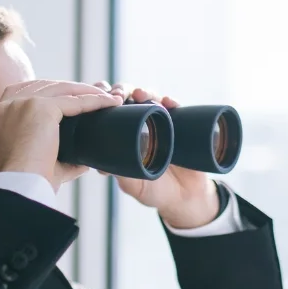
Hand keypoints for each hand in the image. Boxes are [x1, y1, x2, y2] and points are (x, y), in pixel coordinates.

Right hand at [0, 80, 122, 189]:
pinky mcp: (41, 108)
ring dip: (88, 91)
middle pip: (48, 86)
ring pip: (63, 89)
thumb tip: (83, 161)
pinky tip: (110, 103)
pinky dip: (96, 101)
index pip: (32, 92)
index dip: (57, 93)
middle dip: (75, 89)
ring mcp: (23, 102)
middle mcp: (9, 103)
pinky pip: (76, 100)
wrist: (17, 188)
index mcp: (1, 113)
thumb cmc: (24, 182)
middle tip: (98, 95)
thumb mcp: (35, 160)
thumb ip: (58, 156)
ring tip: (108, 98)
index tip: (76, 99)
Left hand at [93, 82, 219, 228]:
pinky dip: (172, 102)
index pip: (112, 110)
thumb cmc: (155, 191)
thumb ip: (120, 174)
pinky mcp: (182, 126)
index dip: (105, 99)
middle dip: (123, 91)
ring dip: (146, 92)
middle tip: (119, 95)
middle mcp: (142, 125)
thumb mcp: (133, 184)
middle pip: (130, 98)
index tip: (100, 96)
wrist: (186, 198)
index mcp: (125, 135)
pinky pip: (177, 109)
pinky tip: (169, 102)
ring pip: (152, 99)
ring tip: (141, 95)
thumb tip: (101, 166)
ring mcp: (162, 124)